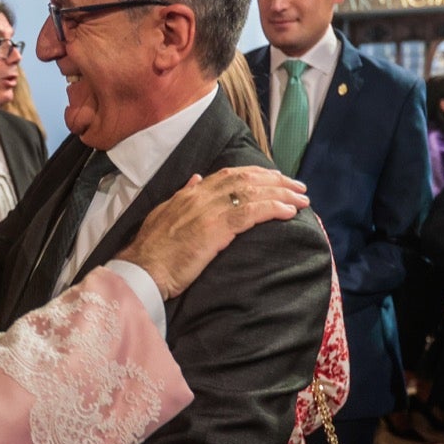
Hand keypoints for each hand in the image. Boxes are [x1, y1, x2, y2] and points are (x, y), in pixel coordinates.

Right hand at [117, 167, 308, 299]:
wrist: (142, 269)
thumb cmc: (151, 250)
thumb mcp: (164, 214)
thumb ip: (183, 196)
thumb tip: (196, 179)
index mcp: (191, 193)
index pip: (230, 174)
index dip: (256, 174)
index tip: (275, 177)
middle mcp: (201, 196)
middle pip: (246, 179)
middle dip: (276, 181)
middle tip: (298, 187)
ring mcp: (208, 211)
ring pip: (253, 193)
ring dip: (281, 194)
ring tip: (301, 200)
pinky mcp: (215, 230)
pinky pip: (251, 213)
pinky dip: (272, 209)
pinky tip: (288, 212)